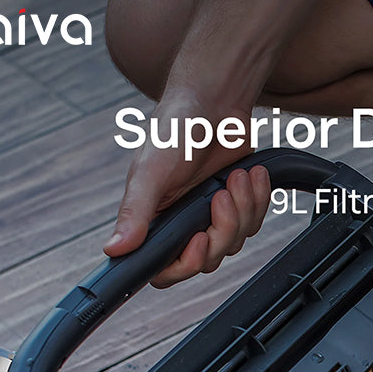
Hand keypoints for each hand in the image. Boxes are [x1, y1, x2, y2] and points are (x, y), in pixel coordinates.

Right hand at [103, 99, 270, 287]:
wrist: (215, 101)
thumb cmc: (175, 128)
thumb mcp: (150, 170)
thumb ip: (135, 212)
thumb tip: (114, 248)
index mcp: (155, 221)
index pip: (167, 271)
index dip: (186, 264)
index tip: (199, 238)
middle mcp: (182, 224)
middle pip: (208, 258)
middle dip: (223, 228)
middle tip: (222, 194)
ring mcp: (210, 217)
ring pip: (234, 242)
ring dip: (243, 209)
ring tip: (236, 177)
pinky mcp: (237, 207)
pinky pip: (254, 223)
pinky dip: (258, 200)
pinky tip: (251, 175)